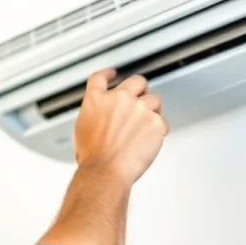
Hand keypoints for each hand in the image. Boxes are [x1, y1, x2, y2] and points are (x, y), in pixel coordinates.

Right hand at [73, 68, 168, 184]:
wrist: (105, 170)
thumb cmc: (93, 157)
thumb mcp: (82, 129)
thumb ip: (95, 114)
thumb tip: (102, 116)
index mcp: (97, 100)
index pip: (100, 78)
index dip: (108, 74)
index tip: (112, 73)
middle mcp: (119, 99)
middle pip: (136, 81)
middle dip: (140, 88)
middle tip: (141, 98)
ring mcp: (139, 109)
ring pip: (154, 100)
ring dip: (152, 109)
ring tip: (147, 124)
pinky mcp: (155, 122)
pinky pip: (163, 121)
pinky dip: (159, 130)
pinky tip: (152, 139)